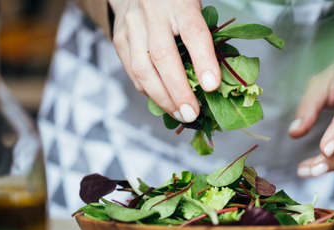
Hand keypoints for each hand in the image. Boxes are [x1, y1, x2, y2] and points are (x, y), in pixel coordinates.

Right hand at [109, 0, 220, 122]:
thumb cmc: (175, 4)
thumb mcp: (196, 11)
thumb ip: (204, 40)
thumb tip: (213, 82)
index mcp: (180, 3)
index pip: (194, 33)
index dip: (204, 61)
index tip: (212, 86)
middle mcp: (152, 12)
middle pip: (163, 56)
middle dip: (178, 92)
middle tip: (191, 113)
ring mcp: (132, 26)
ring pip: (143, 69)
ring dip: (162, 98)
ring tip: (179, 114)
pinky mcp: (120, 39)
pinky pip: (133, 73)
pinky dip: (149, 92)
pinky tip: (163, 101)